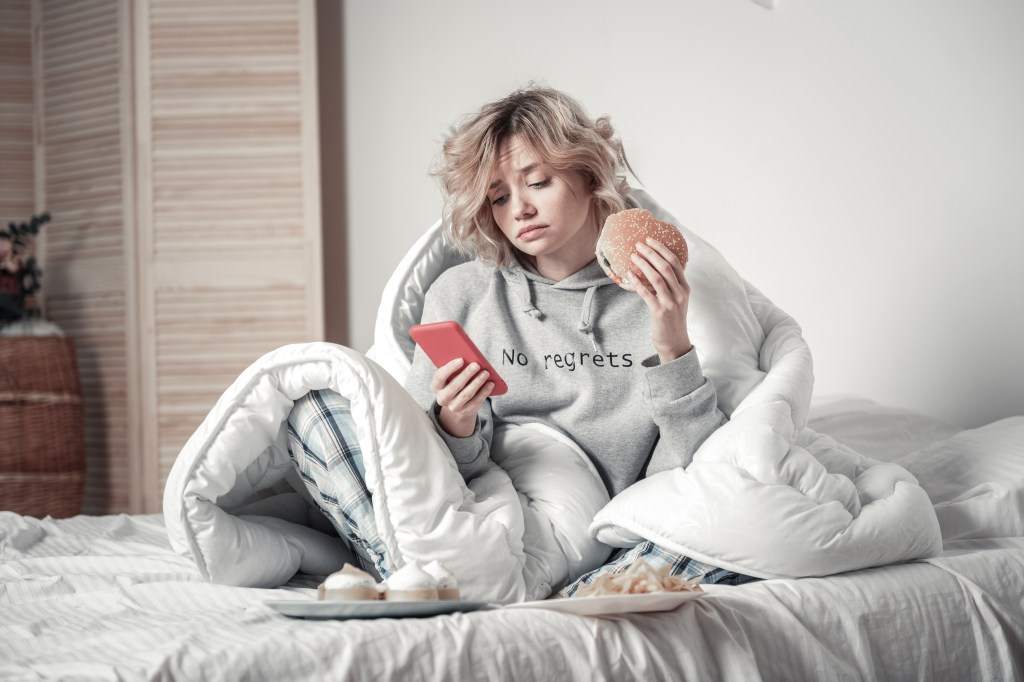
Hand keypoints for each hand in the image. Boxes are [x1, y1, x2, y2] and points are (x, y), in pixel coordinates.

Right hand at [432, 358, 493, 436]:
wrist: (458, 403)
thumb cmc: (455, 382)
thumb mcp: (451, 376)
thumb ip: (456, 368)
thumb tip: (469, 358)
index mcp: (436, 386)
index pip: (440, 376)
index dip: (450, 368)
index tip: (461, 359)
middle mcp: (443, 398)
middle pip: (455, 386)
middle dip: (467, 374)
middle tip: (476, 365)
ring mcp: (454, 406)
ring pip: (466, 394)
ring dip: (477, 382)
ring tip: (485, 372)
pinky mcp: (466, 411)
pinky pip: (476, 401)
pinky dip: (484, 392)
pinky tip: (490, 383)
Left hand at [627, 238, 692, 362]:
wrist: (675, 343)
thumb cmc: (672, 319)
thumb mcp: (676, 300)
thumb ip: (670, 285)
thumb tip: (653, 267)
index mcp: (685, 287)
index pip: (675, 262)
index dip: (662, 249)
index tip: (650, 240)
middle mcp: (680, 293)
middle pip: (666, 267)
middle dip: (651, 253)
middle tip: (638, 244)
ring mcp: (671, 302)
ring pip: (657, 278)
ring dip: (643, 265)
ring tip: (633, 256)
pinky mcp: (660, 312)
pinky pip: (647, 293)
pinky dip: (637, 283)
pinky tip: (628, 275)